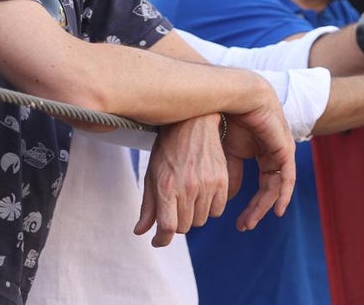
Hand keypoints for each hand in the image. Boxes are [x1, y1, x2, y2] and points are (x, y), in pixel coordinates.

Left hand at [136, 113, 228, 246]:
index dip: (161, 239)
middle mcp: (188, 187)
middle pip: (184, 227)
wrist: (192, 123)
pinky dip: (210, 208)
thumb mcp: (152, 173)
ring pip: (201, 220)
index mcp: (167, 186)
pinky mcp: (222, 181)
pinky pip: (218, 210)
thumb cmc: (168, 147)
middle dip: (176, 223)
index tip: (158, 240)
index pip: (167, 227)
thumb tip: (140, 231)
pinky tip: (202, 194)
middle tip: (172, 209)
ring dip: (192, 215)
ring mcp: (207, 185)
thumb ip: (148, 205)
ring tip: (187, 197)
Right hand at [221, 81, 296, 230]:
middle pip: (270, 188)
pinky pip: (288, 176)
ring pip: (278, 185)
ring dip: (266, 205)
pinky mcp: (284, 147)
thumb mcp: (226, 150)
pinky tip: (276, 208)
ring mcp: (282, 149)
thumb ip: (229, 172)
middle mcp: (275, 153)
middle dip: (257, 209)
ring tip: (253, 221)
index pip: (262, 184)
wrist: (232, 95)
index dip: (252, 204)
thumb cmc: (226, 116)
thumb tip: (228, 195)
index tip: (239, 222)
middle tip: (244, 226)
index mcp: (263, 152)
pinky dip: (284, 193)